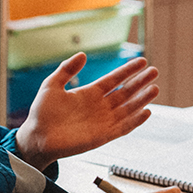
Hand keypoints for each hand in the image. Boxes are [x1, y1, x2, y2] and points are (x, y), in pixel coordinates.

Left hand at [14, 54, 158, 171]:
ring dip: (142, 99)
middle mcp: (99, 106)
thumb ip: (67, 69)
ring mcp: (103, 121)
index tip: (142, 61)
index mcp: (90, 93)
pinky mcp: (103, 136)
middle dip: (140, 82)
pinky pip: (124, 127)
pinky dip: (136, 121)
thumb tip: (82, 54)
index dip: (128, 70)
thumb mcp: (52, 85)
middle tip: (154, 71)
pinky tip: (146, 112)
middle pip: (125, 92)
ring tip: (154, 88)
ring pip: (128, 108)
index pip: (114, 79)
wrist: (37, 138)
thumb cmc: (41, 114)